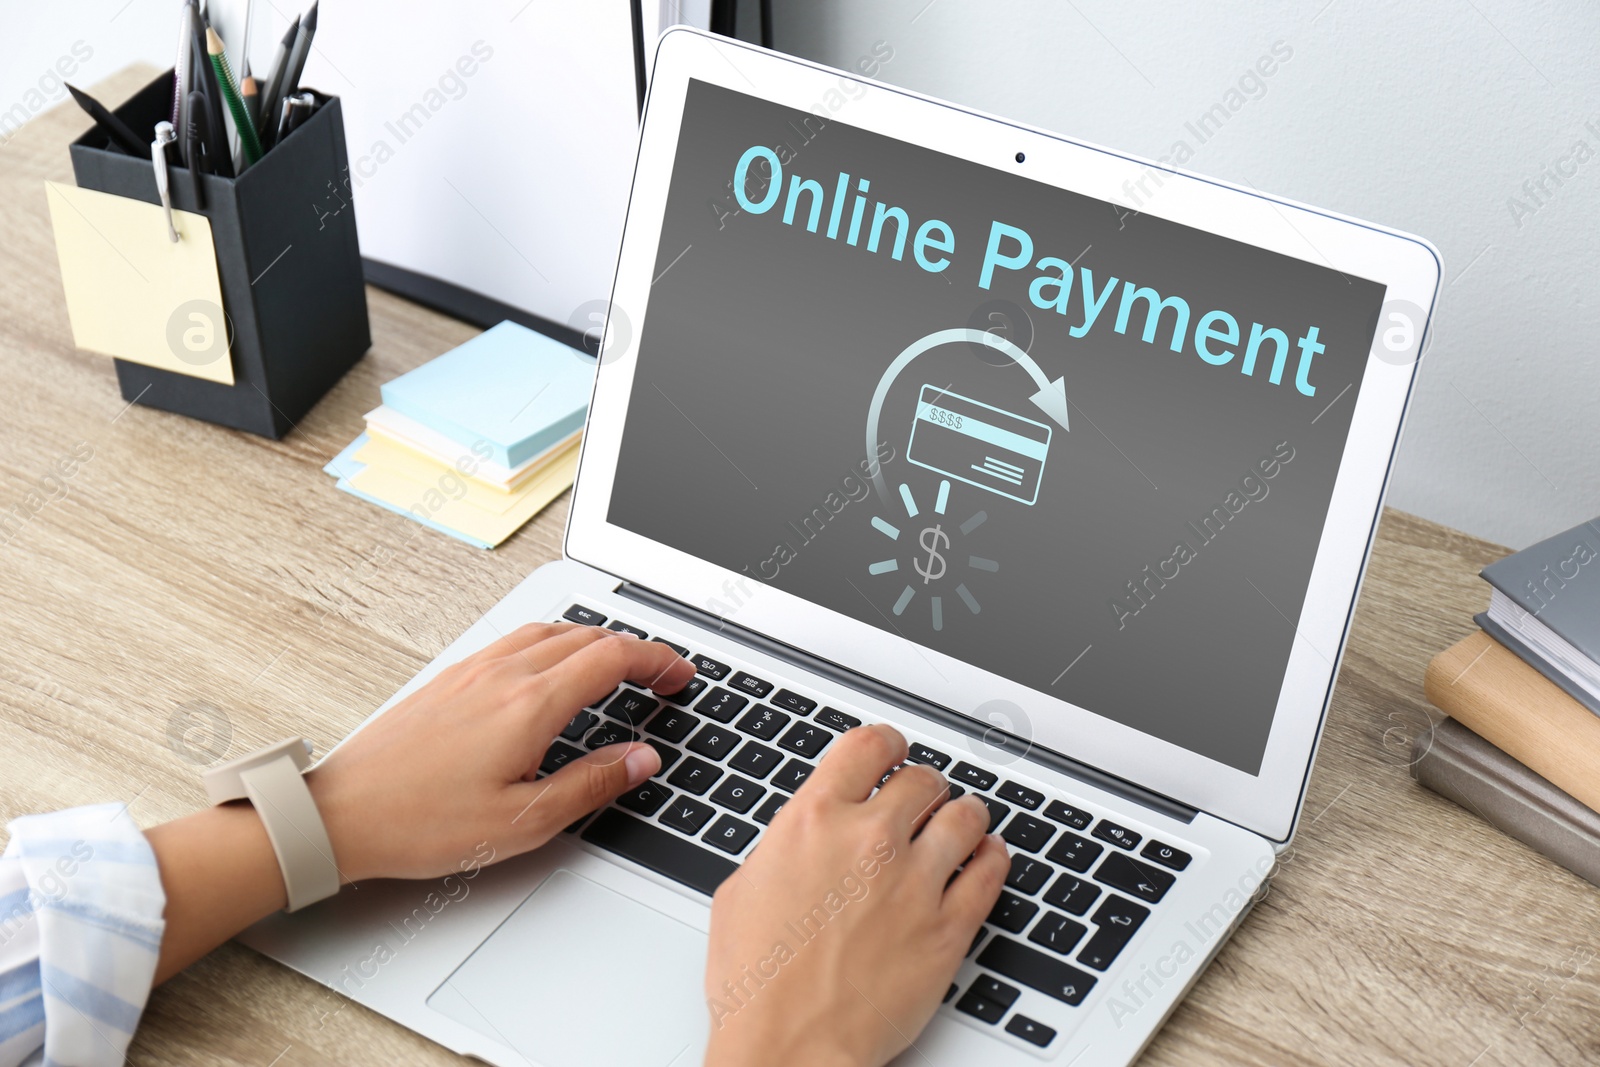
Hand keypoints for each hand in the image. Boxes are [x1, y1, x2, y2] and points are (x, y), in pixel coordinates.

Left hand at [305, 621, 694, 882]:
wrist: (341, 812)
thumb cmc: (421, 822)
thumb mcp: (523, 821)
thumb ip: (590, 784)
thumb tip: (640, 758)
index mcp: (530, 704)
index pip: (613, 658)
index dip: (657, 661)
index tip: (678, 676)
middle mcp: (503, 674)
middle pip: (587, 635)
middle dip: (634, 649)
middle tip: (660, 674)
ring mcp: (473, 670)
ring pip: (550, 631)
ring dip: (594, 640)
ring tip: (616, 665)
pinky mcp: (450, 677)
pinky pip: (517, 640)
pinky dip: (554, 643)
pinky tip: (550, 668)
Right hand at [702, 724, 1008, 1066]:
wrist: (789, 1046)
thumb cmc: (758, 984)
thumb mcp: (742, 890)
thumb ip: (783, 848)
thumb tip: (801, 840)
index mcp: (814, 820)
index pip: (869, 745)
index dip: (888, 743)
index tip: (893, 751)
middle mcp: (870, 840)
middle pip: (922, 779)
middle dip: (923, 787)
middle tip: (922, 800)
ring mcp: (915, 882)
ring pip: (965, 817)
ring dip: (964, 816)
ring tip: (962, 823)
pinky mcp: (948, 928)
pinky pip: (990, 872)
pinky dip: (992, 858)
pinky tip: (986, 858)